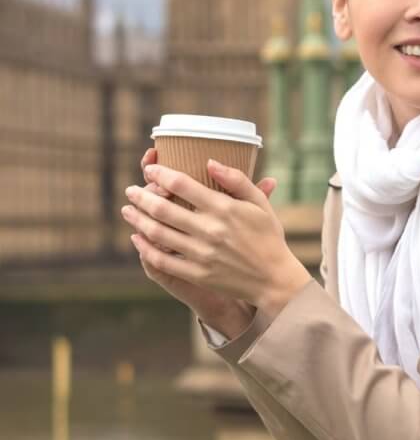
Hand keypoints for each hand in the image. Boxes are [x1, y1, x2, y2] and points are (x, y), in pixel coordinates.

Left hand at [122, 157, 310, 320]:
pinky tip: (137, 239)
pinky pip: (163, 260)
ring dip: (137, 220)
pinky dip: (145, 249)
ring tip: (127, 210)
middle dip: (141, 196)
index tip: (149, 169)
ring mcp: (201, 254)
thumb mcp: (259, 204)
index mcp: (224, 208)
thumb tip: (210, 161)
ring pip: (157, 233)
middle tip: (130, 190)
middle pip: (163, 208)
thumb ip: (237, 180)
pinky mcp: (196, 274)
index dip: (161, 174)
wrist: (273, 278)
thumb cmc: (268, 237)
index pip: (182, 185)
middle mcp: (209, 230)